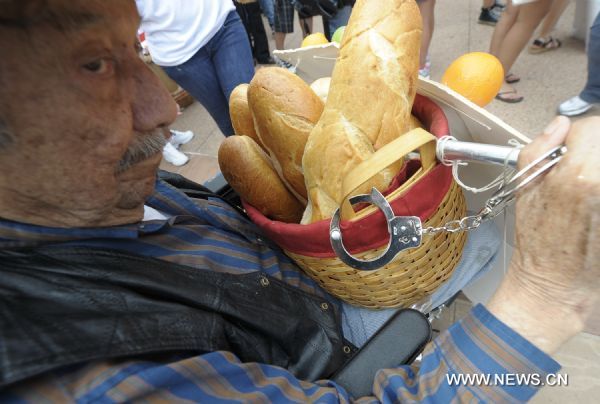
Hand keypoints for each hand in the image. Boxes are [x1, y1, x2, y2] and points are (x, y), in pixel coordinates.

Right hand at [488, 116, 599, 353]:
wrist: (556, 283)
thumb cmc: (539, 240)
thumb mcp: (525, 190)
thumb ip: (539, 149)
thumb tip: (559, 125)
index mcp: (577, 174)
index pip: (591, 127)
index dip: (578, 137)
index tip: (570, 152)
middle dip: (593, 153)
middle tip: (580, 173)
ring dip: (599, 171)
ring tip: (588, 193)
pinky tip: (594, 209)